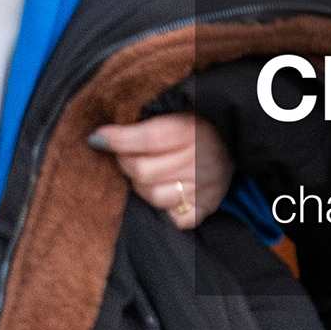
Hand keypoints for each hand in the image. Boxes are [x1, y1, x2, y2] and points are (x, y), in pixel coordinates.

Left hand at [92, 111, 231, 228]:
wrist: (233, 144)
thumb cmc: (195, 124)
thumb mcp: (177, 110)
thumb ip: (145, 119)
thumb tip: (101, 133)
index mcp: (193, 129)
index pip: (148, 138)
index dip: (117, 140)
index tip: (96, 138)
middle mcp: (201, 160)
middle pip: (143, 171)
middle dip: (124, 163)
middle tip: (123, 155)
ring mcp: (205, 188)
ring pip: (153, 197)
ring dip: (140, 187)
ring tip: (143, 174)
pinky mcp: (206, 208)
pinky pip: (172, 219)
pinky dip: (162, 209)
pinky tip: (162, 192)